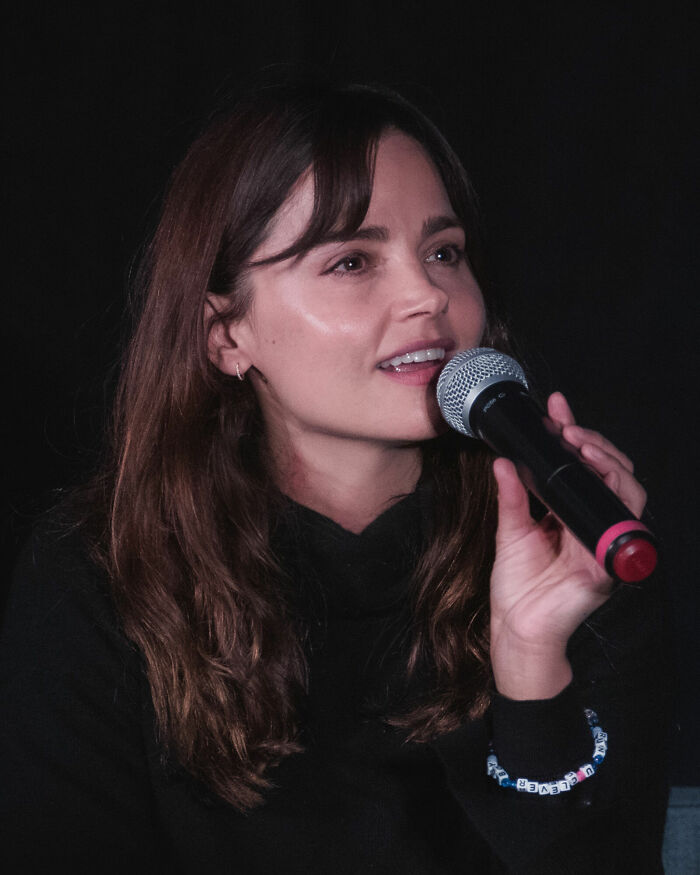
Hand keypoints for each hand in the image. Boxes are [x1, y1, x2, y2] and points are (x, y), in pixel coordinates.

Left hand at [489, 392, 646, 699]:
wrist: (516, 626)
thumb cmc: (517, 585)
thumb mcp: (509, 530)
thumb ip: (511, 496)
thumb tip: (502, 460)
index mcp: (570, 513)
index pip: (581, 466)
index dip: (573, 432)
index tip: (555, 407)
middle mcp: (592, 524)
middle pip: (612, 472)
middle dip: (595, 442)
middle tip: (569, 427)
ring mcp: (603, 542)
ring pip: (627, 492)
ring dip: (608, 463)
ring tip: (582, 444)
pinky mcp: (607, 563)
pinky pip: (621, 526)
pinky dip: (614, 497)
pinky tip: (597, 476)